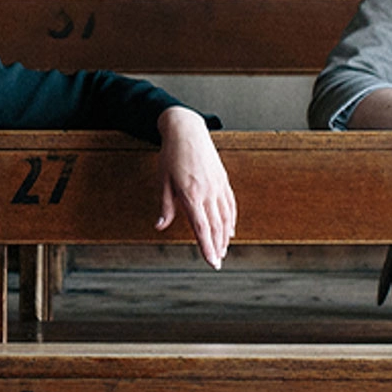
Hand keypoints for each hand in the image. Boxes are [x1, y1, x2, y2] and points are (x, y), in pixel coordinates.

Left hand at [156, 107, 236, 269]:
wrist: (187, 129)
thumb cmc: (171, 155)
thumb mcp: (163, 180)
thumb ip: (165, 206)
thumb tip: (160, 226)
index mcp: (191, 194)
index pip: (201, 228)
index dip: (207, 247)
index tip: (212, 262)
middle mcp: (207, 192)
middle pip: (216, 226)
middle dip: (217, 247)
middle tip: (217, 262)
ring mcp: (218, 185)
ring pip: (226, 217)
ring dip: (225, 236)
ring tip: (224, 250)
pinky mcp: (223, 179)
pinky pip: (230, 203)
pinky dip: (231, 219)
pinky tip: (230, 229)